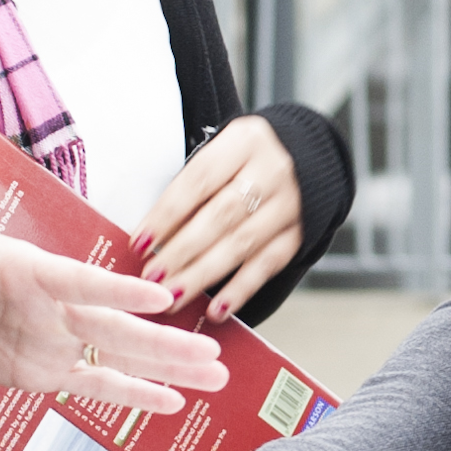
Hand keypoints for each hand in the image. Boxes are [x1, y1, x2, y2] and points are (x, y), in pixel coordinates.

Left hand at [0, 229, 229, 407]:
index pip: (83, 282)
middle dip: (167, 342)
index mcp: (33, 272)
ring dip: (168, 368)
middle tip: (212, 353)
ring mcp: (56, 342)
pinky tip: (170, 403)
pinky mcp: (47, 372)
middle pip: (120, 327)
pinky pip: (97, 385)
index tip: (160, 296)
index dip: (120, 290)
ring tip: (214, 376)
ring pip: (122, 357)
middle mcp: (55, 307)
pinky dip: (133, 395)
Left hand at [136, 117, 306, 315]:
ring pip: (242, 244)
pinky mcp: (300, 233)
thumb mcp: (222, 152)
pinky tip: (217, 308)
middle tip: (151, 278)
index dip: (167, 214)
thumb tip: (151, 237)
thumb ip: (192, 187)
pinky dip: (241, 289)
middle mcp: (271, 171)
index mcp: (244, 142)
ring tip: (173, 296)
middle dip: (182, 250)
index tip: (140, 243)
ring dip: (203, 274)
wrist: (311, 154)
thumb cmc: (249, 158)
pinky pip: (268, 265)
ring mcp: (290, 204)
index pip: (199, 180)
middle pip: (221, 216)